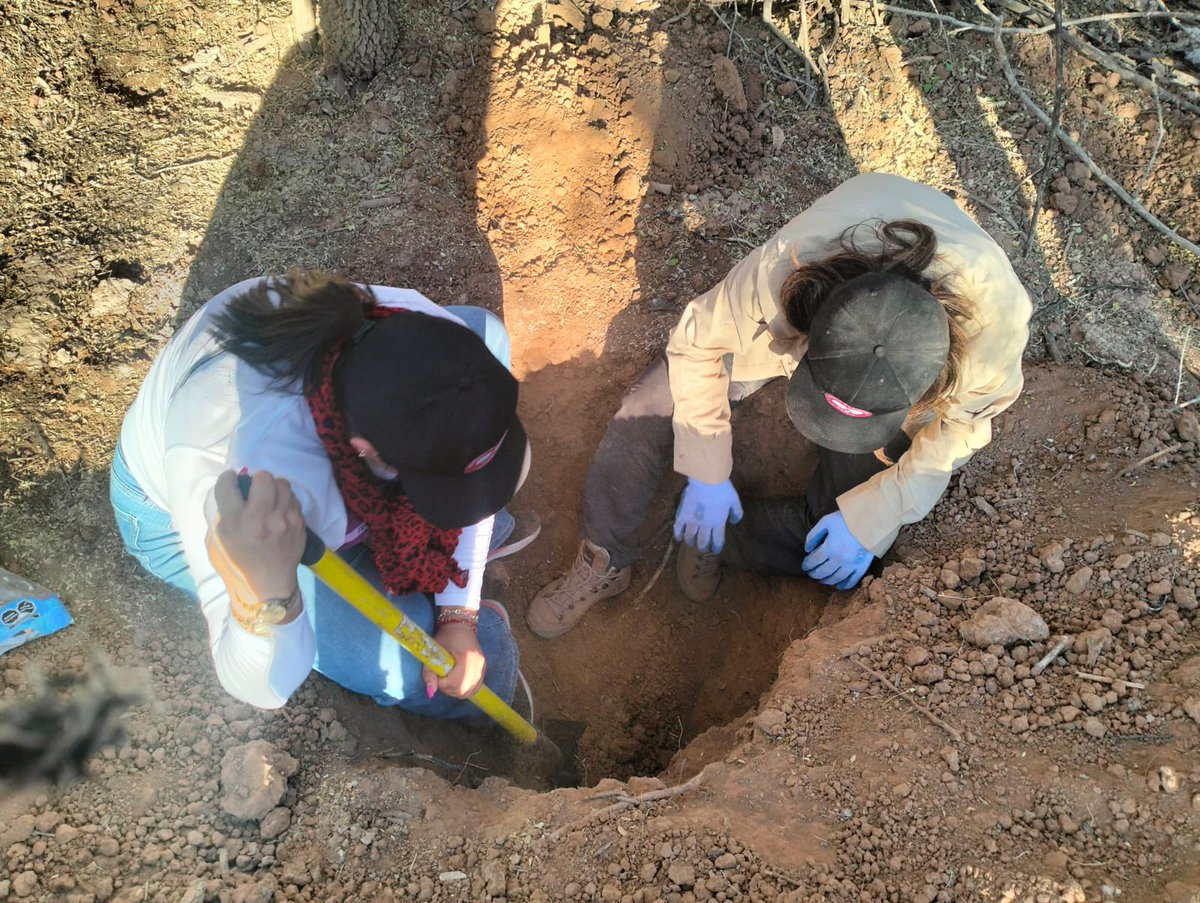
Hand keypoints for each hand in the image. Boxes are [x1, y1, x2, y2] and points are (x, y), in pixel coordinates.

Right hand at [208, 470, 306, 624]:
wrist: (269, 582)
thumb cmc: (239, 561)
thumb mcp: (220, 539)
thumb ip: (224, 513)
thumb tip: (234, 489)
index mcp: (235, 523)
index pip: (228, 485)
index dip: (228, 479)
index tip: (231, 481)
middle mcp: (260, 519)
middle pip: (262, 478)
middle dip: (257, 479)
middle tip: (255, 489)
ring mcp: (283, 520)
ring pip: (281, 483)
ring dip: (273, 487)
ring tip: (269, 498)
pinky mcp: (298, 522)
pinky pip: (292, 497)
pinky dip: (284, 500)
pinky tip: (279, 510)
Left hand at [424, 622, 485, 698]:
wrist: (460, 625)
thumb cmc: (446, 636)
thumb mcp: (433, 652)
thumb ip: (429, 673)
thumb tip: (430, 693)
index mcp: (467, 658)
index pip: (456, 683)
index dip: (443, 684)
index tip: (437, 674)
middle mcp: (478, 665)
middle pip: (463, 690)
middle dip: (448, 689)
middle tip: (441, 678)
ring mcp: (482, 668)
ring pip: (469, 692)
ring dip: (455, 690)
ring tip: (448, 679)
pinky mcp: (483, 670)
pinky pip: (475, 688)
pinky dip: (464, 689)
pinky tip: (457, 681)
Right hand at [673, 478, 743, 552]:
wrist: (706, 480)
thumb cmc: (722, 490)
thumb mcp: (735, 501)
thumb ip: (736, 513)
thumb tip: (734, 522)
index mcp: (718, 523)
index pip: (717, 540)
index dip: (716, 547)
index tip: (715, 550)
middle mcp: (705, 525)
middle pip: (703, 541)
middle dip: (702, 547)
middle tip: (702, 549)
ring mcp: (692, 520)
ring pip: (690, 536)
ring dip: (690, 542)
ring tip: (690, 544)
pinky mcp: (682, 514)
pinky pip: (678, 527)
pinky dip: (677, 534)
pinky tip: (678, 538)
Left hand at [802, 510, 871, 589]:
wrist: (870, 520)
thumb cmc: (847, 520)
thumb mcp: (826, 522)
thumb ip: (814, 535)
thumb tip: (807, 549)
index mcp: (829, 548)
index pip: (814, 561)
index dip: (807, 565)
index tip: (805, 566)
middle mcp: (839, 560)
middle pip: (823, 572)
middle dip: (815, 574)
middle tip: (812, 574)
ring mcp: (851, 565)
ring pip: (836, 578)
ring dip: (827, 581)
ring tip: (822, 580)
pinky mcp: (862, 567)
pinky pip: (852, 580)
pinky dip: (844, 585)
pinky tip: (839, 586)